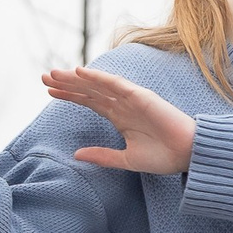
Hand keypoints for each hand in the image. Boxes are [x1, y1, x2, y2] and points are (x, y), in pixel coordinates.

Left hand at [42, 68, 197, 172]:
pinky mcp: (141, 97)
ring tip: (55, 74)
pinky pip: (116, 84)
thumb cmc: (163, 157)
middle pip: (89, 90)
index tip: (50, 93)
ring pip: (98, 85)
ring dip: (76, 78)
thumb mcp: (126, 160)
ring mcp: (131, 99)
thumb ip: (102, 156)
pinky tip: (81, 73)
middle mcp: (123, 105)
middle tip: (45, 78)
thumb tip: (76, 154)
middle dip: (67, 84)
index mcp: (120, 117)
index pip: (90, 102)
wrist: (188, 155)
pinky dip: (98, 78)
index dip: (70, 96)